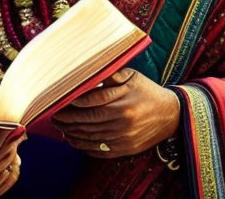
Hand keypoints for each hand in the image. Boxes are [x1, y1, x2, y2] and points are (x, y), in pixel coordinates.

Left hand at [50, 68, 179, 157]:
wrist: (172, 115)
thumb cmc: (147, 91)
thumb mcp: (131, 76)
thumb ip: (109, 75)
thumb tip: (87, 74)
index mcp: (122, 101)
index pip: (90, 102)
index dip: (71, 102)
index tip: (58, 100)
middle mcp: (122, 121)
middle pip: (86, 121)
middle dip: (66, 118)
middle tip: (52, 115)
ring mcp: (123, 138)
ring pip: (89, 137)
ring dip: (70, 132)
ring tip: (59, 126)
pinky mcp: (125, 149)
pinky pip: (99, 151)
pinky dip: (83, 146)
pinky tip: (72, 139)